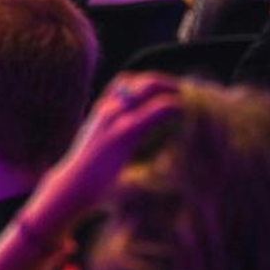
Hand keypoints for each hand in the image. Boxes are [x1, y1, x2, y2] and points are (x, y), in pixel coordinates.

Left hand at [25, 73, 181, 233]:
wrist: (75, 184)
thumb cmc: (108, 189)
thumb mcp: (136, 179)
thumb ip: (157, 167)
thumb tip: (180, 156)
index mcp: (126, 132)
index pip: (162, 106)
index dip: (182, 105)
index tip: (194, 109)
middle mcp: (114, 115)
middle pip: (149, 85)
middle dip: (171, 86)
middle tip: (187, 93)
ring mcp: (105, 110)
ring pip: (133, 81)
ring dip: (154, 82)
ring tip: (170, 89)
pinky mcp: (99, 109)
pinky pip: (119, 86)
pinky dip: (135, 84)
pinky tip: (145, 92)